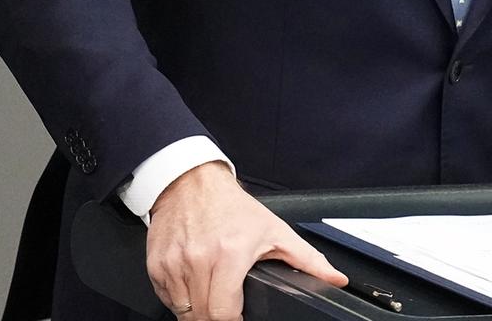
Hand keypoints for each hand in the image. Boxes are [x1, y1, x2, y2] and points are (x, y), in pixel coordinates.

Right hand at [145, 161, 347, 319]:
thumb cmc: (232, 207)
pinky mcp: (156, 266)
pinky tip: (194, 286)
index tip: (239, 318)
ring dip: (198, 312)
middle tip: (227, 308)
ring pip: (183, 312)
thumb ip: (308, 260)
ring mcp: (174, 264)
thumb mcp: (276, 231)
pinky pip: (167, 299)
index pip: (223, 314)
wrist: (191, 184)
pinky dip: (180, 300)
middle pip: (203, 317)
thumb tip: (335, 279)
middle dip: (217, 318)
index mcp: (229, 255)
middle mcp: (198, 261)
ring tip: (212, 296)